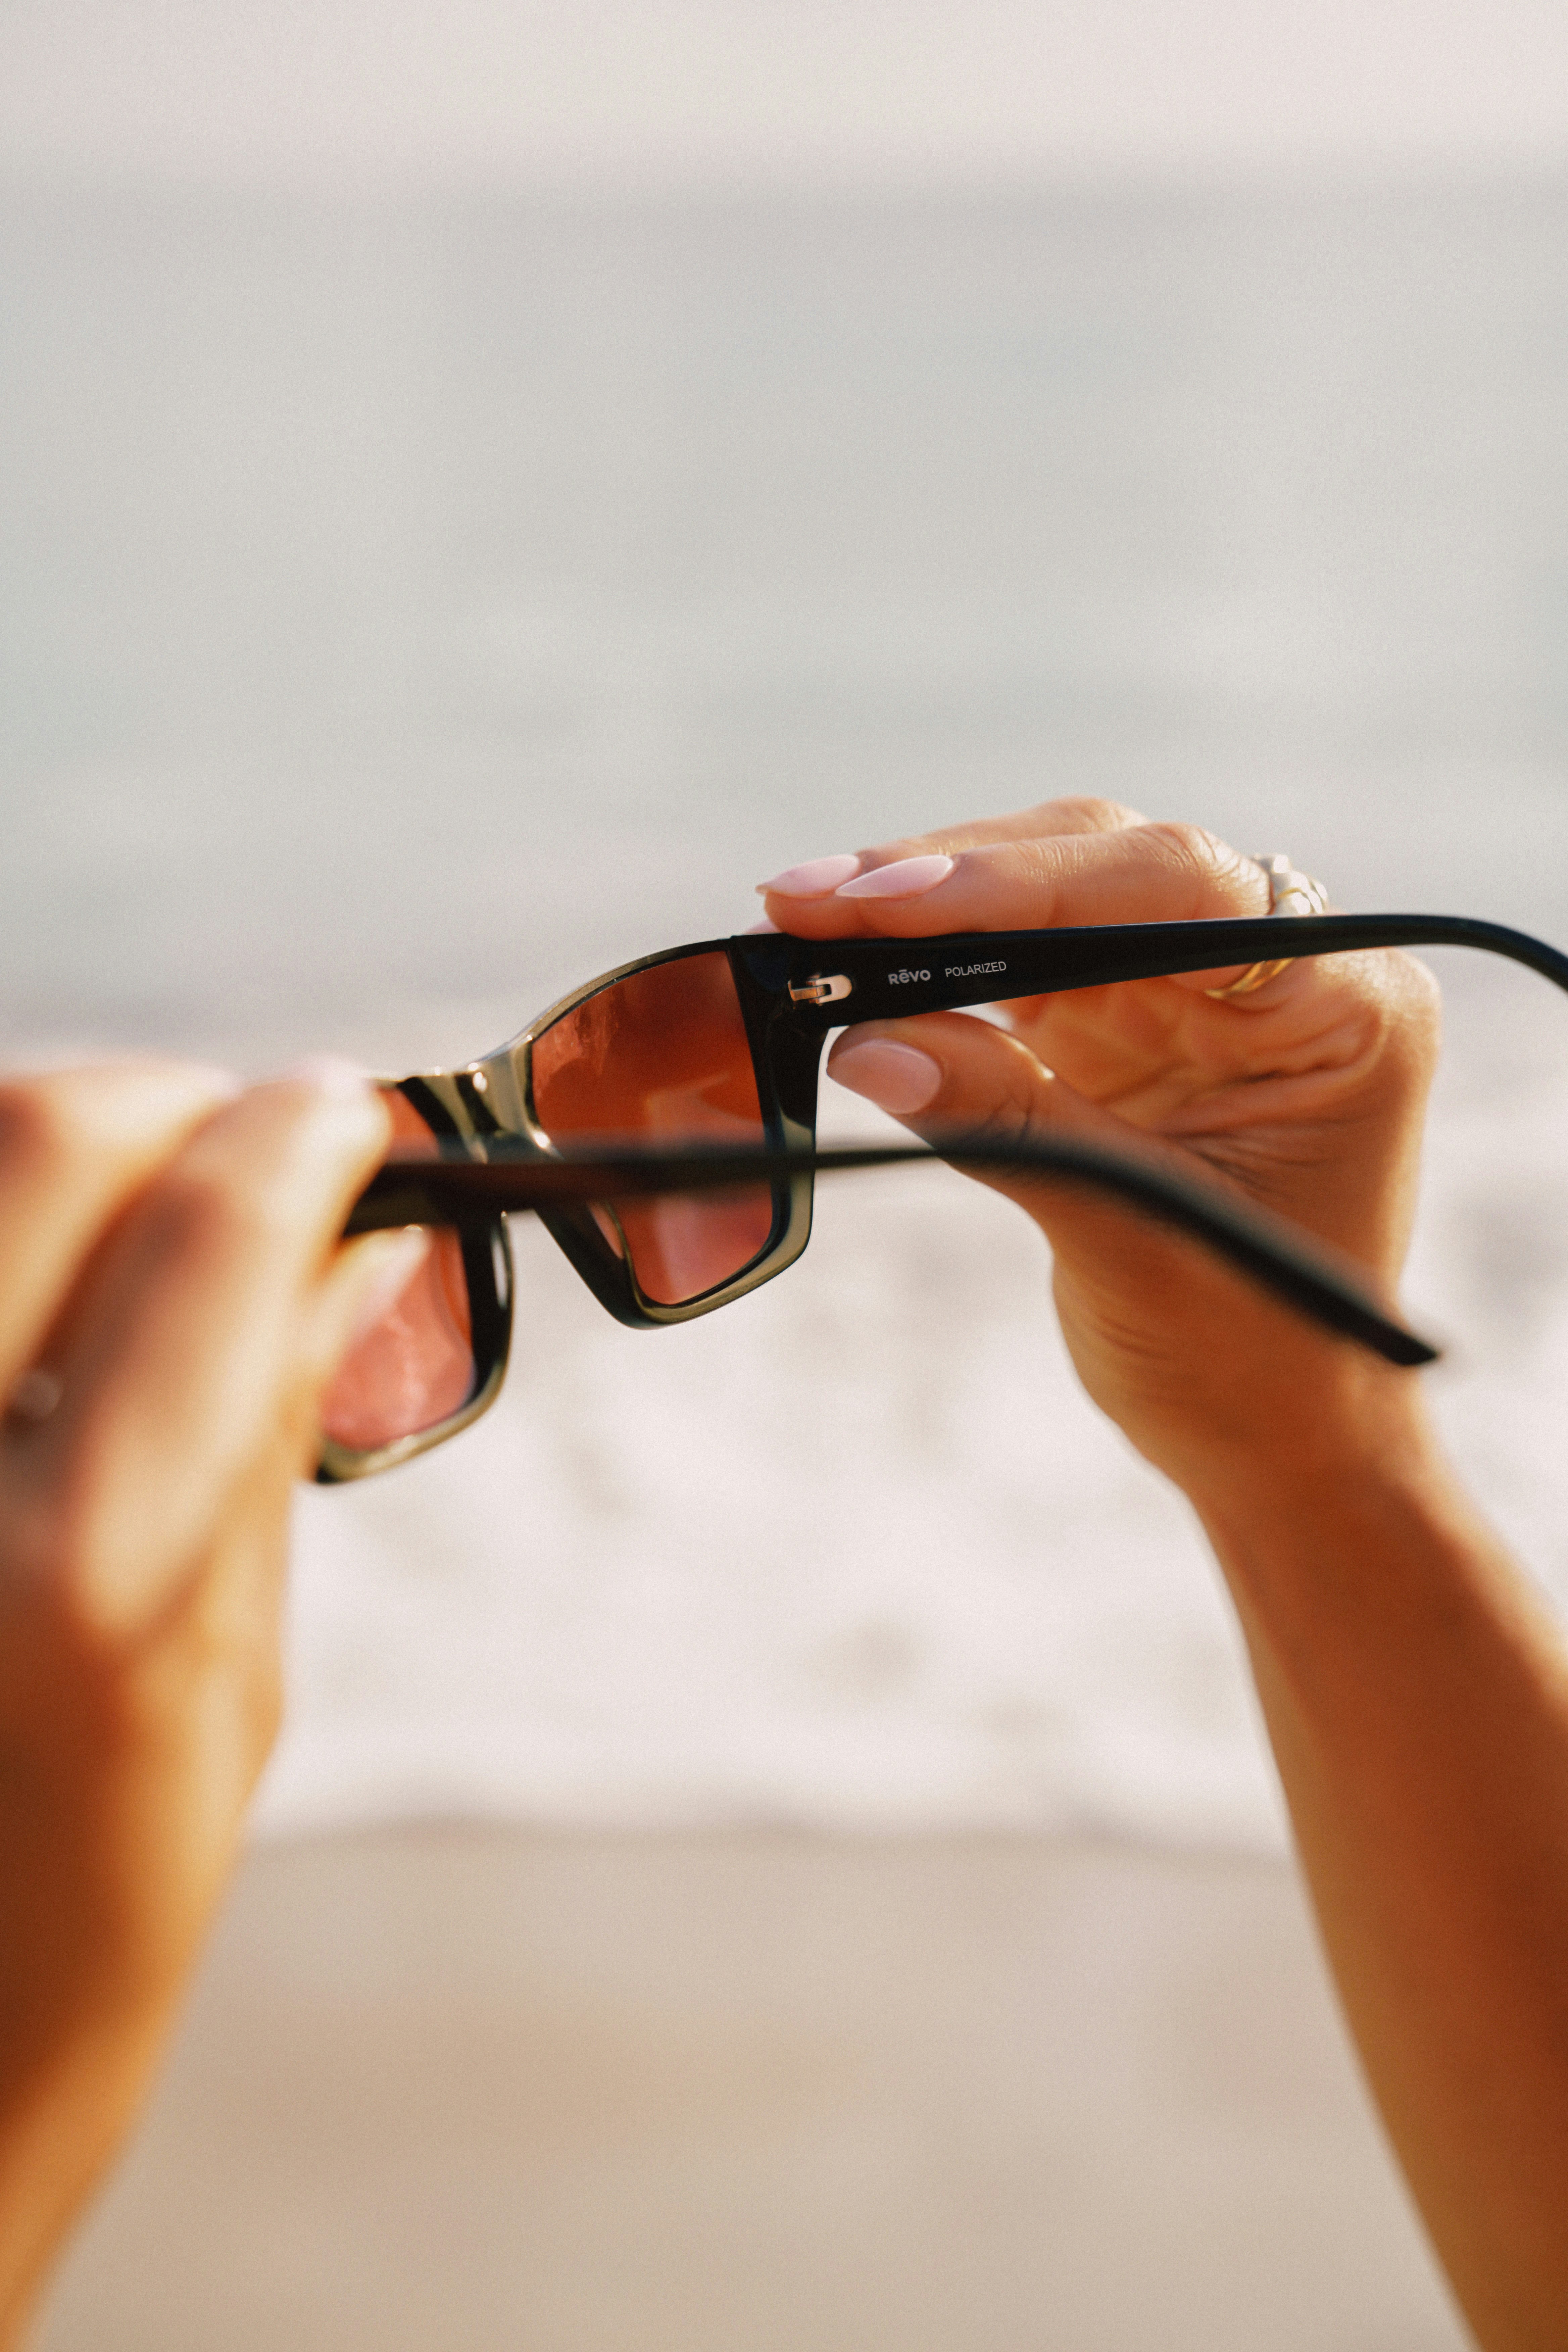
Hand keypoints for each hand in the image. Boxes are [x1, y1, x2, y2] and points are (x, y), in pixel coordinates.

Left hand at [0, 1061, 420, 2345]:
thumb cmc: (68, 1928)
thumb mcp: (225, 1684)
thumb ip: (268, 1435)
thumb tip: (358, 1251)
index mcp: (79, 1576)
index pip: (211, 1233)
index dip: (307, 1136)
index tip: (360, 1119)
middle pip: (39, 1137)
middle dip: (176, 1104)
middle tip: (261, 1144)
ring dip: (67, 1160)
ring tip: (153, 1231)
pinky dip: (7, 1251)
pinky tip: (50, 1307)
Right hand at [760, 800, 1440, 1488]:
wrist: (1272, 1434)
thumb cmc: (1252, 1355)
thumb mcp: (1138, 1239)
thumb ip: (1014, 1128)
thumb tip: (869, 1045)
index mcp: (1338, 1006)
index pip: (1174, 887)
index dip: (1024, 880)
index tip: (889, 897)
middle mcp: (1275, 972)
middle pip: (1102, 863)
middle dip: (948, 878)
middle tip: (805, 897)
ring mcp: (1194, 992)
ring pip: (1048, 893)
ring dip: (922, 907)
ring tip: (800, 917)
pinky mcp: (1124, 1022)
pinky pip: (1016, 958)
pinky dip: (930, 962)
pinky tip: (848, 962)